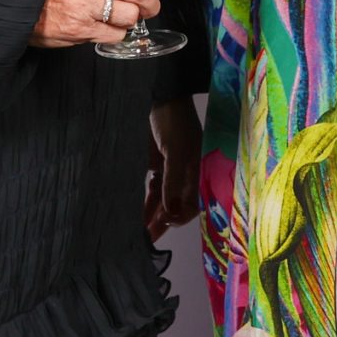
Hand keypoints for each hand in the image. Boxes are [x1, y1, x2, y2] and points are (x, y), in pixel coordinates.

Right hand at [29, 0, 158, 47]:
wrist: (21, 0)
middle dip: (150, 0)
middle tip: (149, 3)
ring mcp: (82, 5)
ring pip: (130, 14)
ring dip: (133, 17)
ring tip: (125, 14)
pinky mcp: (79, 29)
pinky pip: (116, 34)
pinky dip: (118, 31)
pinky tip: (109, 24)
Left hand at [145, 94, 201, 239]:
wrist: (161, 96)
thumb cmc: (173, 122)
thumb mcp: (175, 152)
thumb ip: (173, 182)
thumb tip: (171, 211)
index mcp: (198, 172)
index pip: (192, 204)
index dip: (179, 217)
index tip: (164, 224)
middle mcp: (186, 175)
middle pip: (176, 206)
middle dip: (162, 222)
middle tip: (145, 240)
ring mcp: (172, 171)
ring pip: (163, 201)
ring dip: (152, 216)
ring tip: (138, 234)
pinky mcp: (158, 166)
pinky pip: (154, 190)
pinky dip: (147, 203)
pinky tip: (139, 215)